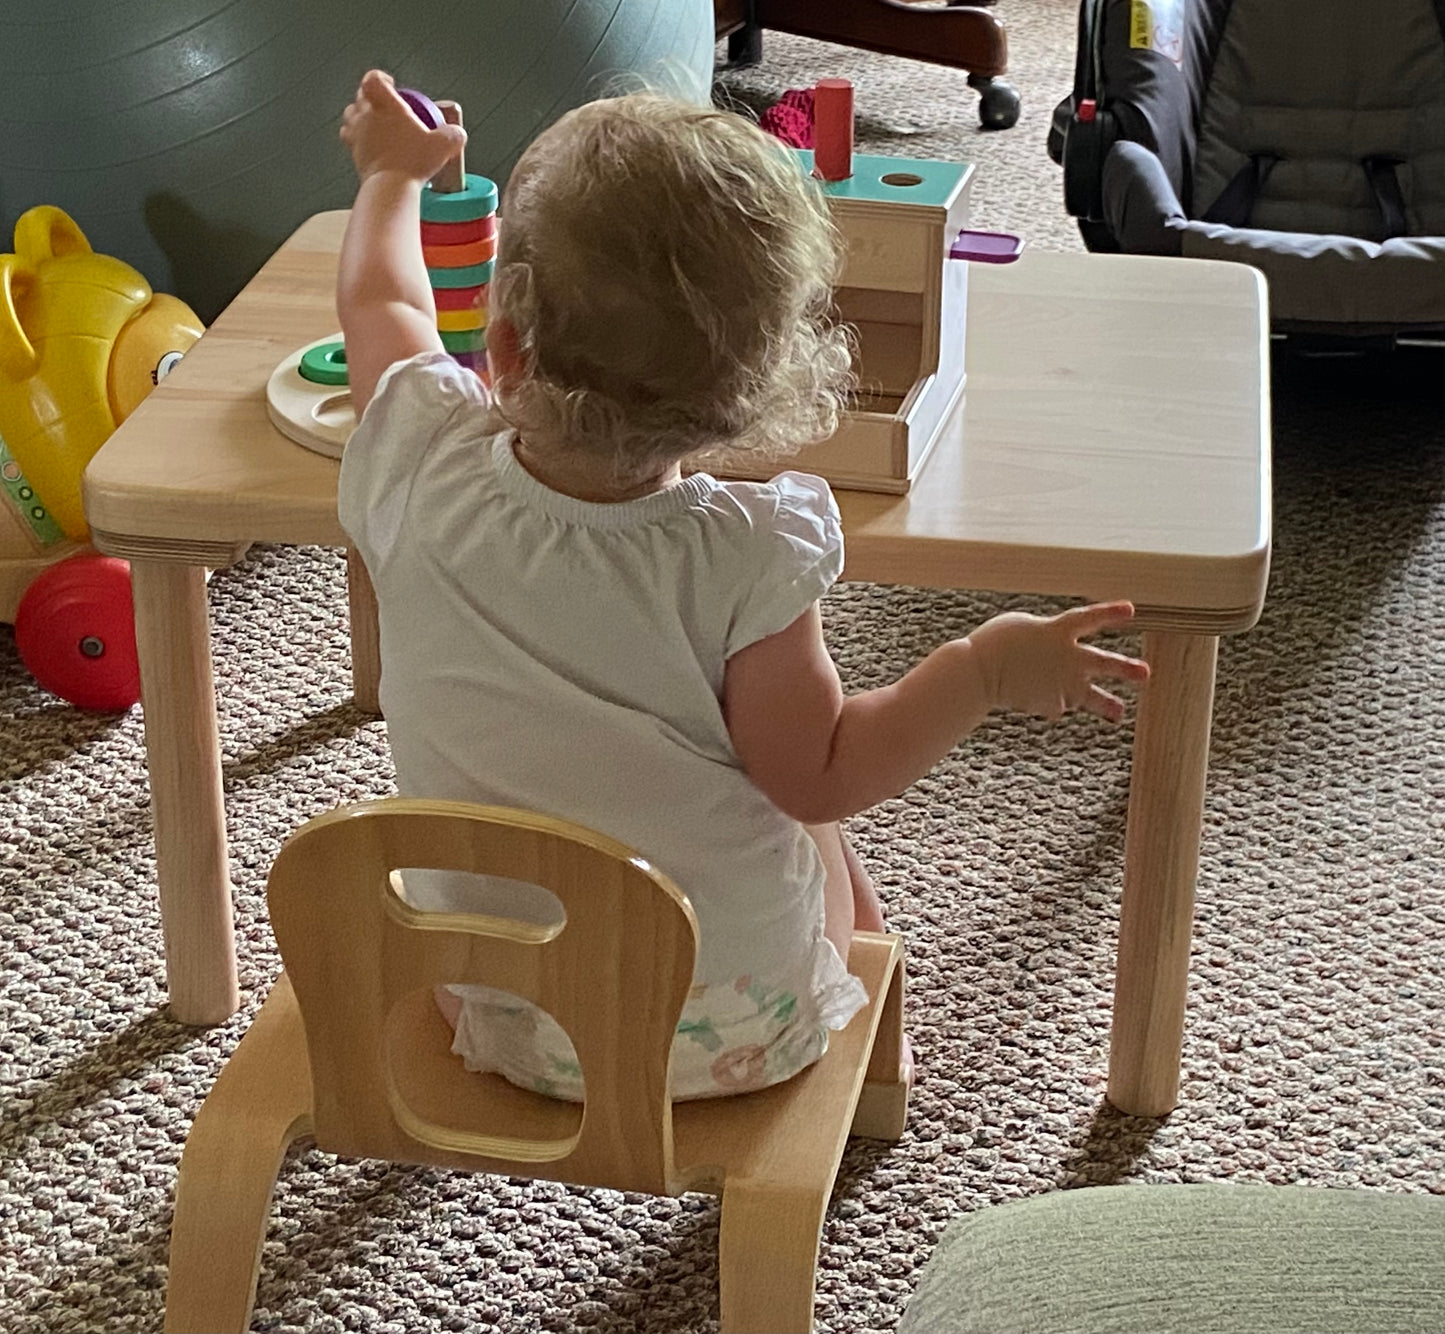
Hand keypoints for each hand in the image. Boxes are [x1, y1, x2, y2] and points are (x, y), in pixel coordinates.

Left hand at [339, 69, 466, 184]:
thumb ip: (452, 135)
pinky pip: (350, 139)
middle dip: (371, 97)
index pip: (373, 79)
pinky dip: (357, 138)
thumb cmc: (413, 163)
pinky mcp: (353, 153)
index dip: (380, 78)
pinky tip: (369, 146)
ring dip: (359, 115)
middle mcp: (366, 115)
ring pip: (350, 115)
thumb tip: (457, 134)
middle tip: (385, 107)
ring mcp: (356, 134)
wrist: (390, 187)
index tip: (390, 84)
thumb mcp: (443, 146)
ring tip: (373, 123)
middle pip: (360, 95)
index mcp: (385, 105)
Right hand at [965, 600, 1148, 722]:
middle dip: (1126, 668)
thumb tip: (1059, 654)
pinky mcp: (1051, 705)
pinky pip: (1054, 705)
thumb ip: (1048, 636)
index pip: (1090, 618)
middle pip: (1104, 663)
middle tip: (1145, 673)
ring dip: (1106, 705)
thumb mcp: (1023, 626)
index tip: (1131, 609)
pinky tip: (1033, 699)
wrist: (979, 671)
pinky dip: (1047, 703)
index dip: (1110, 613)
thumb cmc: (995, 644)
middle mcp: (1068, 658)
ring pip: (1090, 697)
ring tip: (1118, 713)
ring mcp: (1062, 684)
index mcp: (1058, 631)